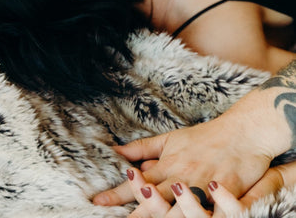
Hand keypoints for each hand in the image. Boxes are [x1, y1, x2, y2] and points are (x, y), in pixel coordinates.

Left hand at [93, 111, 273, 207]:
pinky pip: (210, 213)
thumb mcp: (171, 139)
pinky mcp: (224, 194)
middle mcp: (182, 177)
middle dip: (135, 213)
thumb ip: (143, 148)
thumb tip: (116, 152)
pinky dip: (199, 217)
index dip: (117, 193)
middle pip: (154, 200)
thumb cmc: (205, 137)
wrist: (243, 132)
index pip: (137, 182)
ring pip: (178, 210)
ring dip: (161, 216)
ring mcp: (203, 187)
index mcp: (168, 165)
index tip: (97, 202)